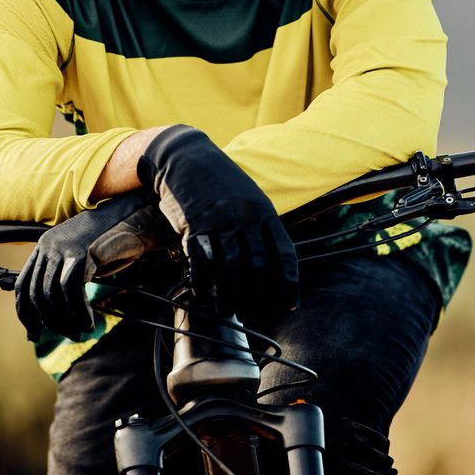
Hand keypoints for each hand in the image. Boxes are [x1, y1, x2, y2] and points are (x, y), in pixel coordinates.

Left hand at [14, 190, 171, 341]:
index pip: (22, 285)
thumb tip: (50, 313)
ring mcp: (64, 249)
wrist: (134, 221)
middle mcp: (48, 246)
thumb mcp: (78, 259)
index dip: (26, 314)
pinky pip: (71, 290)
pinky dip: (79, 312)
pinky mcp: (81, 254)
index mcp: (43, 247)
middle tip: (68, 335)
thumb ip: (61, 277)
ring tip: (80, 332)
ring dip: (65, 320)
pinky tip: (88, 322)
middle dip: (50, 321)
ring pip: (52, 294)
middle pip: (37, 293)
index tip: (34, 334)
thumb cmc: (108, 244)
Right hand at [137, 125, 298, 323]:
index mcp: (264, 212)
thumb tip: (270, 269)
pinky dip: (202, 279)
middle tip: (252, 316)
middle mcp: (245, 216)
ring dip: (230, 295)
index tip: (288, 306)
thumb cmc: (220, 183)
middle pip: (257, 266)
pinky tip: (201, 290)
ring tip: (227, 311)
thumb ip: (260, 228)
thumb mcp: (249, 198)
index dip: (288, 284)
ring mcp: (219, 219)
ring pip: (230, 266)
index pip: (284, 254)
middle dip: (256, 297)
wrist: (185, 157)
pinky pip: (200, 257)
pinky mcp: (194, 222)